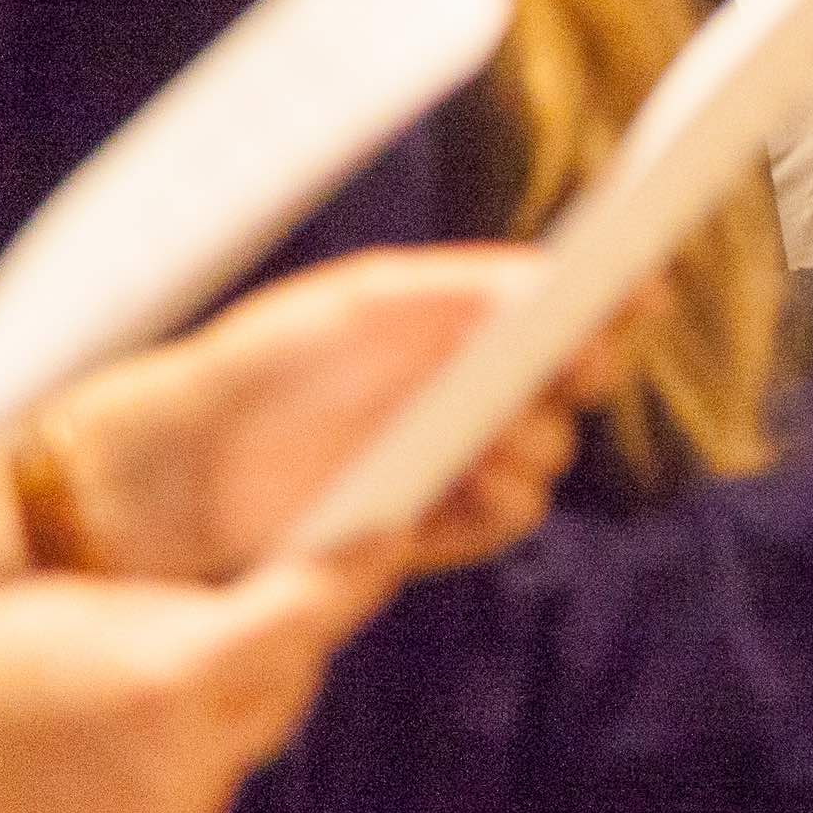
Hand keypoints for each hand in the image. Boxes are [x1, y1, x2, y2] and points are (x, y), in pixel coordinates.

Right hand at [0, 546, 401, 812]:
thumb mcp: (82, 605)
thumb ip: (190, 615)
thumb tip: (274, 612)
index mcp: (176, 676)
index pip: (309, 615)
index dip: (356, 569)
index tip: (387, 536)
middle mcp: (183, 760)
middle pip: (286, 688)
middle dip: (273, 652)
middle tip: (223, 623)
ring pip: (230, 759)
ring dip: (205, 725)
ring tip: (105, 705)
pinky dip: (152, 785)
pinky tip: (81, 765)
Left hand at [47, 246, 622, 584]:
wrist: (170, 463)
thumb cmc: (260, 363)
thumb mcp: (360, 303)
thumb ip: (458, 291)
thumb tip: (551, 282)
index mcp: (456, 331)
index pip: (557, 313)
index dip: (608, 301)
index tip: (643, 287)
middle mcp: (463, 396)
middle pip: (567, 387)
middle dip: (582, 372)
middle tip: (573, 365)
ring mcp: (447, 463)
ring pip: (543, 458)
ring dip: (537, 444)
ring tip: (497, 438)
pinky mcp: (424, 530)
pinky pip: (497, 520)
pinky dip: (501, 502)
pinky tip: (473, 483)